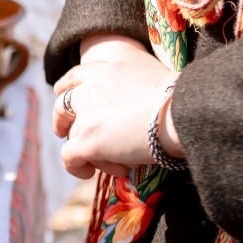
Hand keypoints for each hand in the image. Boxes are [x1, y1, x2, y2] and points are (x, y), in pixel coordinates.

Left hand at [51, 37, 177, 178]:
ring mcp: (85, 117)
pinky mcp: (87, 142)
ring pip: (72, 137)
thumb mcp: (146, 76)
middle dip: (60, 122)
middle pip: (60, 107)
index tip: (64, 99)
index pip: (72, 79)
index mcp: (103, 70)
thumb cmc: (178, 96)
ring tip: (114, 161)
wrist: (182, 111)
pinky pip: (69, 158)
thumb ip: (126, 86)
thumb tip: (127, 108)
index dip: (64, 91)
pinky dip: (76, 167)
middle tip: (64, 133)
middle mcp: (88, 90)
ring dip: (87, 150)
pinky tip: (89, 172)